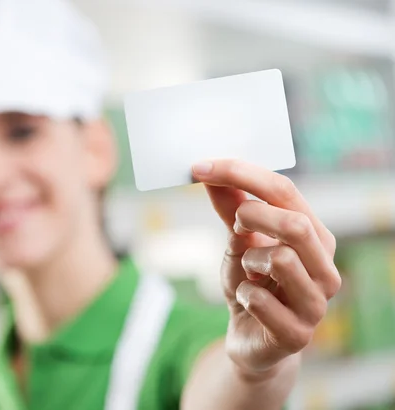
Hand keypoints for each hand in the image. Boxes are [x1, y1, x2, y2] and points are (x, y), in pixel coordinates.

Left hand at [192, 160, 340, 375]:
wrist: (252, 337)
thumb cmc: (251, 283)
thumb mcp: (238, 241)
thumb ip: (230, 208)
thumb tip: (211, 172)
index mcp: (315, 236)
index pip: (284, 191)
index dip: (241, 174)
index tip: (201, 168)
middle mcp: (325, 267)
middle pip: (294, 223)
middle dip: (251, 215)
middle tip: (235, 226)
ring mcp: (316, 303)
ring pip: (281, 258)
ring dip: (248, 260)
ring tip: (249, 272)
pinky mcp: (298, 333)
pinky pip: (259, 299)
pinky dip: (242, 293)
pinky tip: (247, 300)